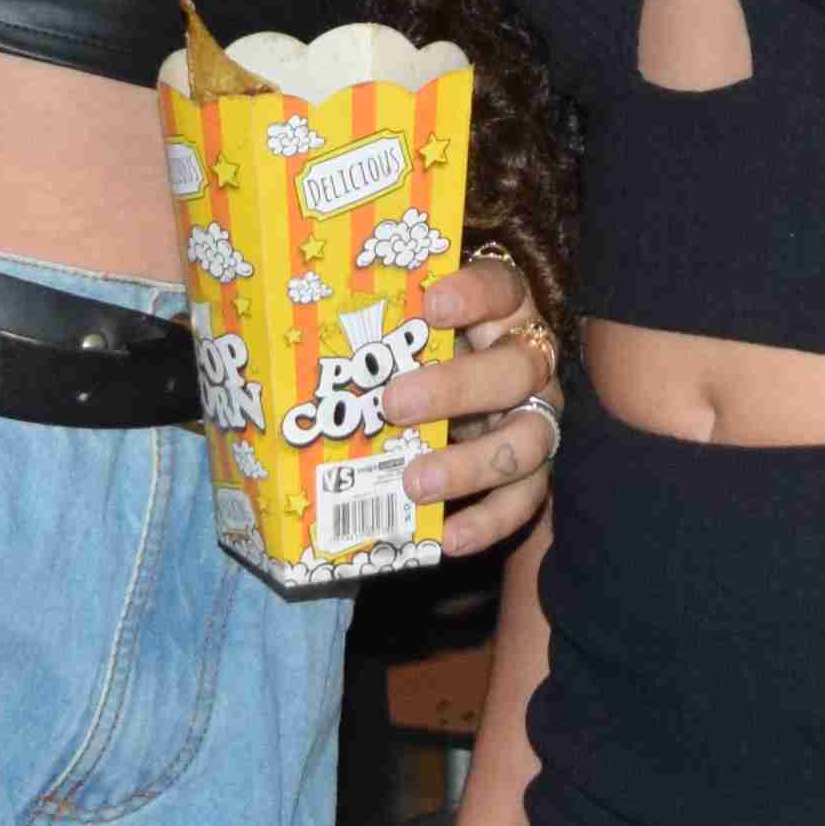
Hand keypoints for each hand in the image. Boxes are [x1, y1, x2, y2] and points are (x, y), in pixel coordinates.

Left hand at [391, 254, 562, 558]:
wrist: (463, 405)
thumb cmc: (420, 356)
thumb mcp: (407, 331)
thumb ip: (376, 327)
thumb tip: (287, 328)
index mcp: (501, 311)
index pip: (500, 288)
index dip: (473, 295)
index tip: (431, 306)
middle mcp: (528, 361)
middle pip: (516, 367)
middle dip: (456, 388)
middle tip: (394, 404)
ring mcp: (536, 418)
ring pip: (528, 439)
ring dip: (471, 464)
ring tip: (415, 482)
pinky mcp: (534, 472)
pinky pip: (524, 501)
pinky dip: (487, 521)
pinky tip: (447, 537)